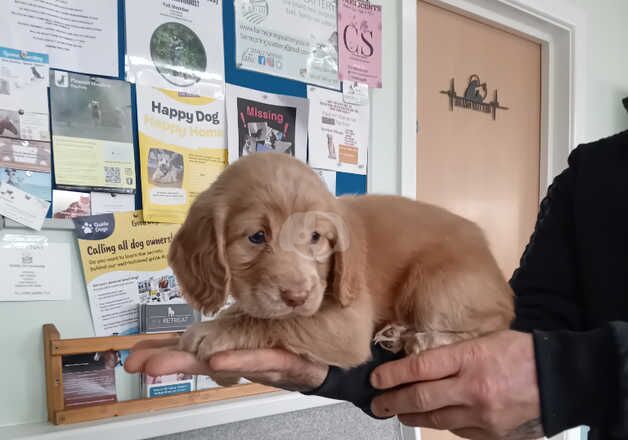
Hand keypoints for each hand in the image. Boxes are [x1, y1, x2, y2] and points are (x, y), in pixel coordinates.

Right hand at [124, 338, 328, 391]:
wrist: (327, 359)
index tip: (133, 355)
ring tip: (164, 364)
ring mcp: (260, 359)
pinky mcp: (284, 360)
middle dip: (168, 361)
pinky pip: (261, 359)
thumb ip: (223, 329)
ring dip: (192, 364)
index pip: (189, 346)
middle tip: (138, 365)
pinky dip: (238, 361)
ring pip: (222, 363)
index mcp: (229, 344)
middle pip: (199, 359)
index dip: (160, 349)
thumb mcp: (249, 332)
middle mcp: (239, 355)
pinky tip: (218, 361)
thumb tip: (197, 313)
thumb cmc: (286, 342)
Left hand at [370, 330, 541, 439]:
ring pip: (435, 419)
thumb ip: (454, 353)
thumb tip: (422, 364)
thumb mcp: (485, 340)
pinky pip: (457, 431)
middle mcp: (472, 388)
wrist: (560, 379)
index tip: (376, 379)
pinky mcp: (492, 434)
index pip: (420, 367)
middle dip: (392, 401)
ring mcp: (482, 415)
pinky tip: (431, 418)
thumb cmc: (521, 352)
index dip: (393, 375)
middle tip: (376, 404)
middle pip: (421, 398)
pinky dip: (441, 424)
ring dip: (411, 415)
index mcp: (470, 358)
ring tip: (395, 412)